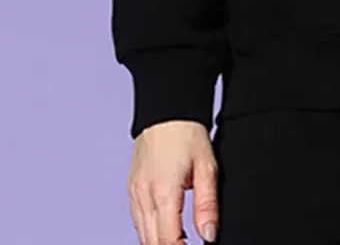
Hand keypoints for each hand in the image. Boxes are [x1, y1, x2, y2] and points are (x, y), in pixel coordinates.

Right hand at [127, 120, 219, 244]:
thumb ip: (206, 205)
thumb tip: (208, 236)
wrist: (166, 109)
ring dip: (159, 242)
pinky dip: (150, 231)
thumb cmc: (188, 133)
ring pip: (142, 235)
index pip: (167, 241)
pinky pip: (138, 221)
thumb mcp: (207, 167)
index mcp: (163, 192)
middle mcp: (143, 196)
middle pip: (152, 243)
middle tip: (189, 244)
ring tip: (181, 240)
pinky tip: (166, 229)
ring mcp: (134, 193)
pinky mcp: (131, 189)